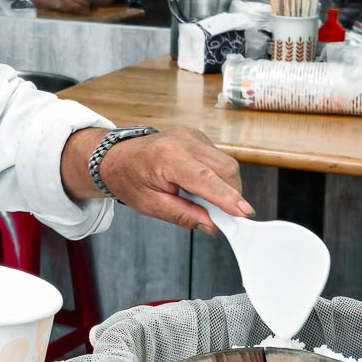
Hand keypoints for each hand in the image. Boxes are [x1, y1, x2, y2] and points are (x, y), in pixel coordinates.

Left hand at [97, 127, 250, 234]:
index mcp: (167, 157)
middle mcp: (183, 140)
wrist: (117, 156)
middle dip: (231, 195)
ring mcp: (192, 135)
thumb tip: (211, 225)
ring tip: (201, 198)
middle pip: (225, 169)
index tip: (244, 213)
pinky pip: (219, 159)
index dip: (227, 197)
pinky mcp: (198, 136)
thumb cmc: (129, 178)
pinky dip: (218, 176)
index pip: (205, 179)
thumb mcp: (150, 205)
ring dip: (225, 186)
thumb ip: (183, 215)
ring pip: (226, 164)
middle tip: (221, 216)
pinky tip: (199, 185)